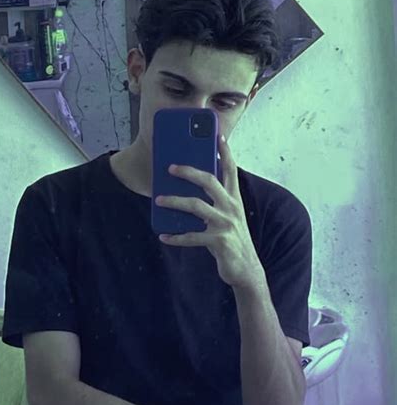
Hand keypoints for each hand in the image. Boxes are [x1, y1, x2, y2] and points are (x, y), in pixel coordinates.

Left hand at [155, 134, 264, 292]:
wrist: (246, 268)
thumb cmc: (231, 238)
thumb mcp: (227, 216)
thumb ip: (213, 201)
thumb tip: (188, 189)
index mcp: (234, 198)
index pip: (230, 169)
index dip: (224, 152)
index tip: (217, 136)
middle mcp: (232, 207)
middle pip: (209, 181)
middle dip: (189, 171)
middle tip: (170, 167)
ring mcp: (226, 224)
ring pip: (196, 206)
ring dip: (175, 201)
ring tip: (158, 200)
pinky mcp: (219, 241)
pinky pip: (192, 236)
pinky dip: (176, 236)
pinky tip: (164, 236)